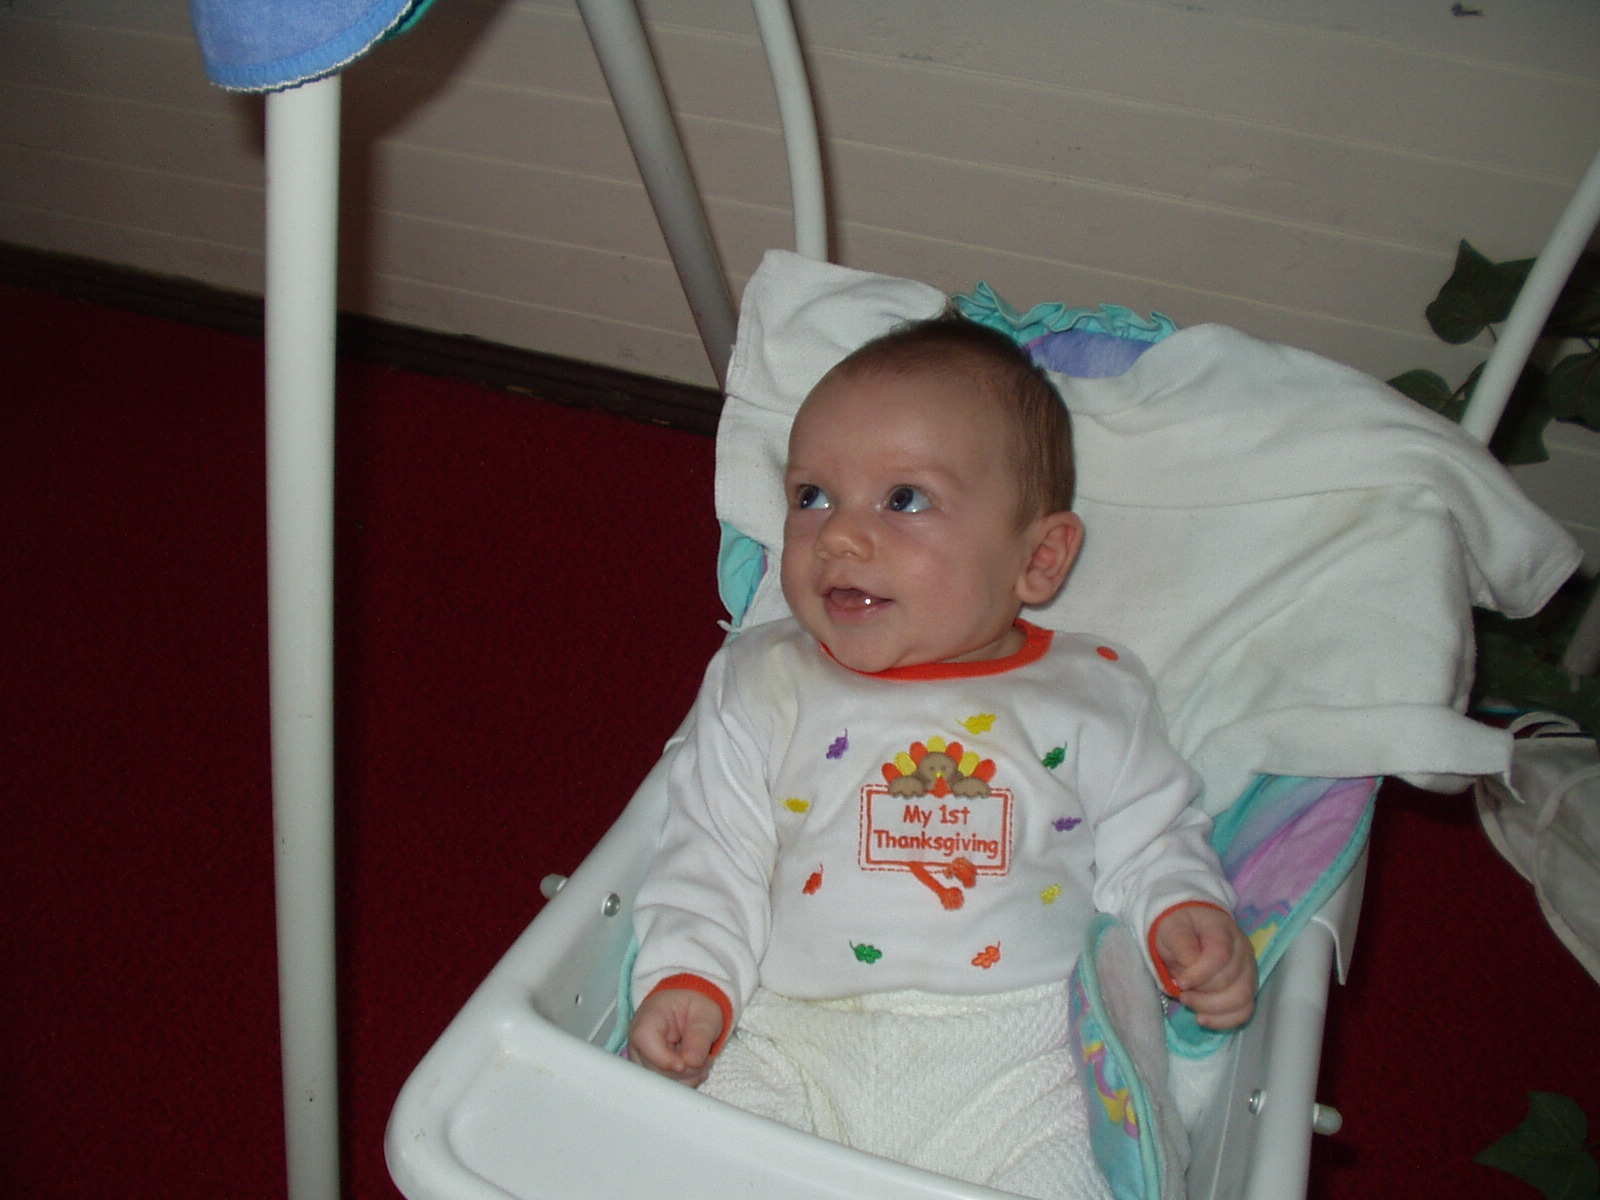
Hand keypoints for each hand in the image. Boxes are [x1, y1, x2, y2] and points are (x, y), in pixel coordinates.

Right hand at [628, 988, 724, 1086]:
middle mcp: (639, 1045)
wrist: (689, 1010)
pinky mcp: (652, 1074)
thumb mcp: (705, 1015)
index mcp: (647, 1021)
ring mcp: (644, 1062)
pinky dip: (686, 1082)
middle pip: (655, 1070)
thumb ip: (700, 1036)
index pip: (644, 1043)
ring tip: (703, 1060)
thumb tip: (692, 1061)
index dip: (665, 1059)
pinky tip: (696, 1068)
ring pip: (662, 1083)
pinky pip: (667, 1088)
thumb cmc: (693, 1007)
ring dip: (689, 1077)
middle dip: (686, 1070)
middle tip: (705, 1059)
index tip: (685, 1064)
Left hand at [1152, 904, 1256, 1029]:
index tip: (1181, 983)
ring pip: (1242, 999)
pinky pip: (1244, 1011)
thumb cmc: (1181, 927)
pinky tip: (1203, 1019)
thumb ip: (1180, 942)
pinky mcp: (1247, 987)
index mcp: (1222, 929)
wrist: (1191, 927)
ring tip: (1189, 1003)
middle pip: (1232, 981)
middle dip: (1202, 994)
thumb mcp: (1171, 928)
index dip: (1200, 974)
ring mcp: (1248, 969)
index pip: (1220, 955)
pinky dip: (1224, 1020)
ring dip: (1211, 1009)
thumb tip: (1190, 964)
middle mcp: (1242, 949)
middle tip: (1182, 993)